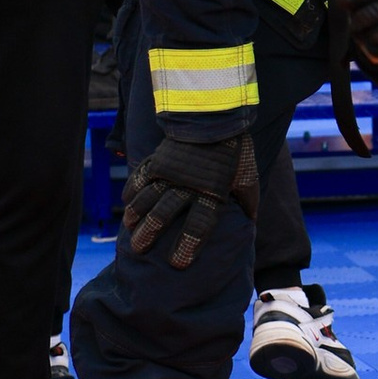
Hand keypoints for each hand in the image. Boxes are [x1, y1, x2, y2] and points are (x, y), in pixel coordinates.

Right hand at [119, 122, 259, 268]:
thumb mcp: (247, 176)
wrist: (217, 115)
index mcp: (213, 193)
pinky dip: (132, 190)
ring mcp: (171, 171)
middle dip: (150, 234)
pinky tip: (126, 203)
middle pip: (164, 214)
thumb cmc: (235, 149)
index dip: (188, 245)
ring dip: (135, 215)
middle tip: (139, 250)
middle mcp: (189, 185)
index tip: (177, 263)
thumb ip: (248, 200)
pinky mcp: (159, 158)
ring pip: (147, 197)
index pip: (200, 225)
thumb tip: (251, 220)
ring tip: (129, 229)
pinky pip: (141, 177)